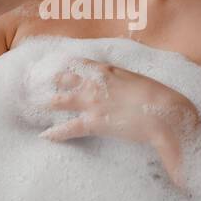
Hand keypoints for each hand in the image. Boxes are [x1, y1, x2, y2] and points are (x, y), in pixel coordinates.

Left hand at [40, 58, 200, 190]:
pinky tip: (45, 136)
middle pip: (65, 78)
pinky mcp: (94, 122)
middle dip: (50, 80)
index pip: (80, 64)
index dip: (66, 65)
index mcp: (109, 70)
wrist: (166, 113)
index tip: (55, 64)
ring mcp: (92, 102)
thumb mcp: (142, 83)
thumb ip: (129, 84)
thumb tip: (131, 89)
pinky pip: (68, 128)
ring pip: (61, 100)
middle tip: (36, 81)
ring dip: (47, 102)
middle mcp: (96, 83)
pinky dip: (55, 133)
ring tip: (34, 105)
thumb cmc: (160, 98)